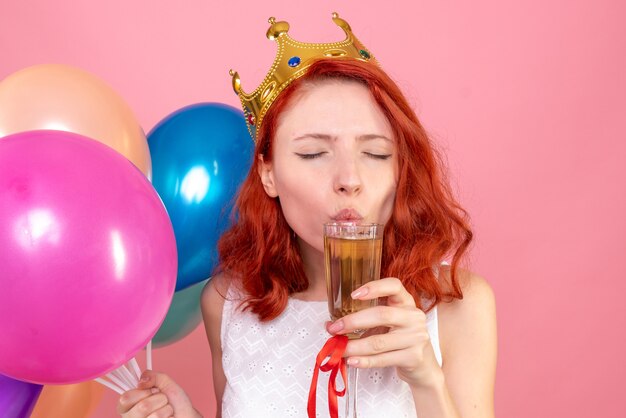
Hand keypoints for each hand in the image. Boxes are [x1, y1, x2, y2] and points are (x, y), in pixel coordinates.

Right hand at [117, 370, 200, 417]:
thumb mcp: (163, 381)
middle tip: (162, 400)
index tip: (152, 391)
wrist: (185, 413)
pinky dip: (167, 413)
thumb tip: (140, 382)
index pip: (125, 398)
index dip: (142, 392)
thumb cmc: (174, 400)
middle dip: (157, 399)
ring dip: (164, 407)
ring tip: (166, 408)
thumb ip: (151, 376)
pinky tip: (168, 416)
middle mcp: (130, 416)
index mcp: (129, 403)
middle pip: (141, 406)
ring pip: (152, 414)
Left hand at [326, 277, 441, 387]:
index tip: (353, 295)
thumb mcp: (387, 324)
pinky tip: (351, 361)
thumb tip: (329, 325)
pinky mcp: (413, 357)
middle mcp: (414, 317)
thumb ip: (363, 320)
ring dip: (354, 346)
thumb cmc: (399, 339)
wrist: (423, 365)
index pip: (394, 286)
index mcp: (406, 302)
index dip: (374, 287)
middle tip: (334, 328)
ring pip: (378, 342)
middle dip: (353, 321)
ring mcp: (416, 338)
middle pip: (382, 315)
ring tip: (338, 349)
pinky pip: (383, 359)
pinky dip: (364, 361)